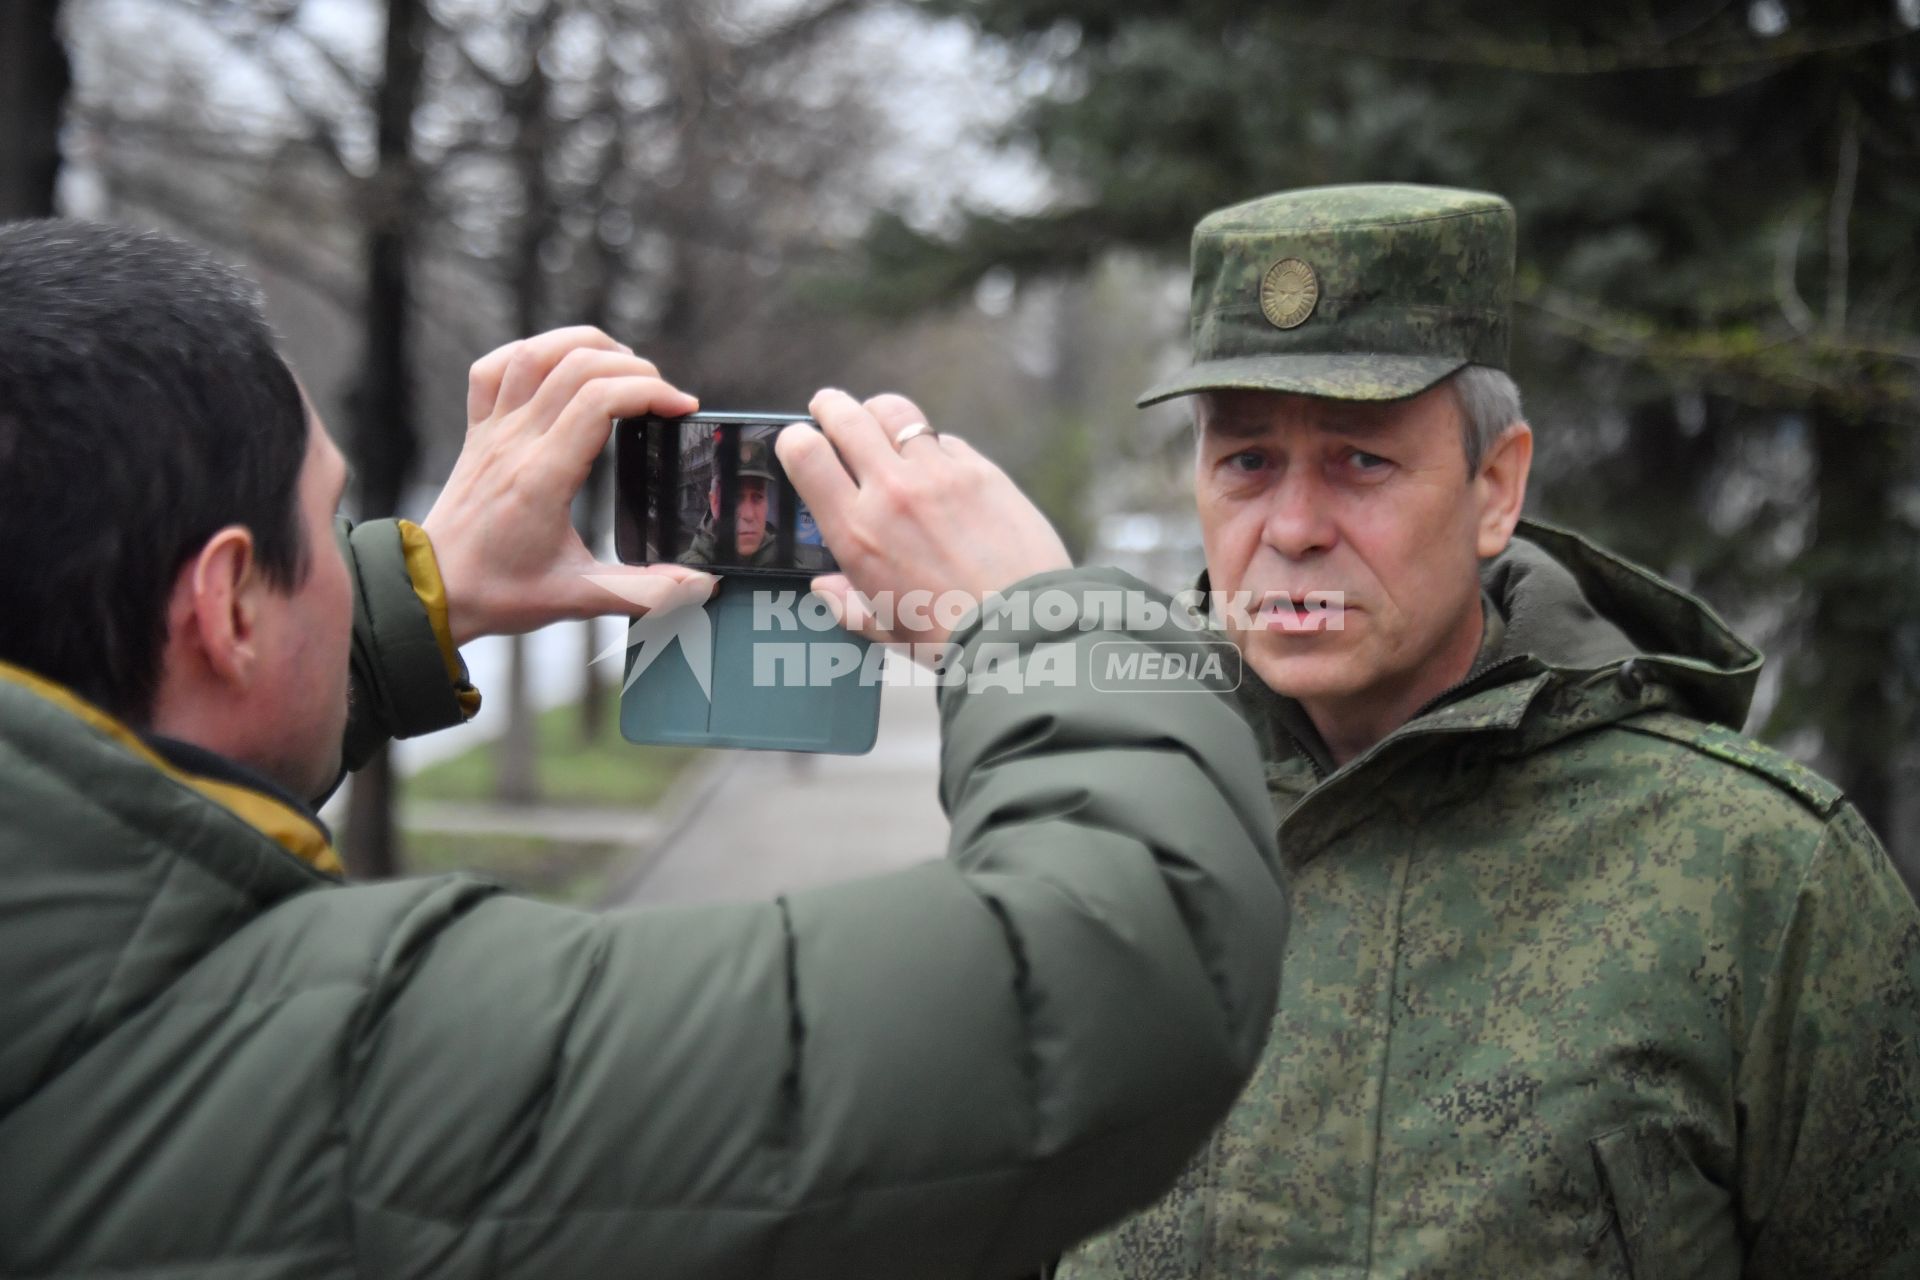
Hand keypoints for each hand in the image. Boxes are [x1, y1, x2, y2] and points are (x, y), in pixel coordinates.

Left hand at [422, 326, 716, 644]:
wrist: (431, 592)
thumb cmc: (499, 593)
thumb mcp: (578, 599)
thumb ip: (644, 593)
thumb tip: (702, 586)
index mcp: (541, 477)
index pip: (599, 401)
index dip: (650, 392)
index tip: (682, 409)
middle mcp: (514, 443)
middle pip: (577, 366)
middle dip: (634, 368)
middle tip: (663, 397)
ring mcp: (492, 432)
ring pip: (535, 353)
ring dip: (585, 345)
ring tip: (623, 364)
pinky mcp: (477, 432)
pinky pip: (493, 368)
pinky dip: (530, 353)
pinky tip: (558, 365)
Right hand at [776, 389, 1070, 647]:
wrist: (1023, 629)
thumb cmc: (951, 638)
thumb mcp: (885, 627)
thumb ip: (847, 604)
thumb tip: (827, 588)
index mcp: (856, 531)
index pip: (805, 453)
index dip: (793, 439)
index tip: (798, 442)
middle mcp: (892, 491)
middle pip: (847, 416)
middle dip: (831, 407)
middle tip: (829, 408)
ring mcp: (939, 474)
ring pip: (896, 413)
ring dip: (880, 414)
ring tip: (880, 423)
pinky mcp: (981, 470)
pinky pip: (945, 439)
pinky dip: (933, 447)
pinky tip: (937, 467)